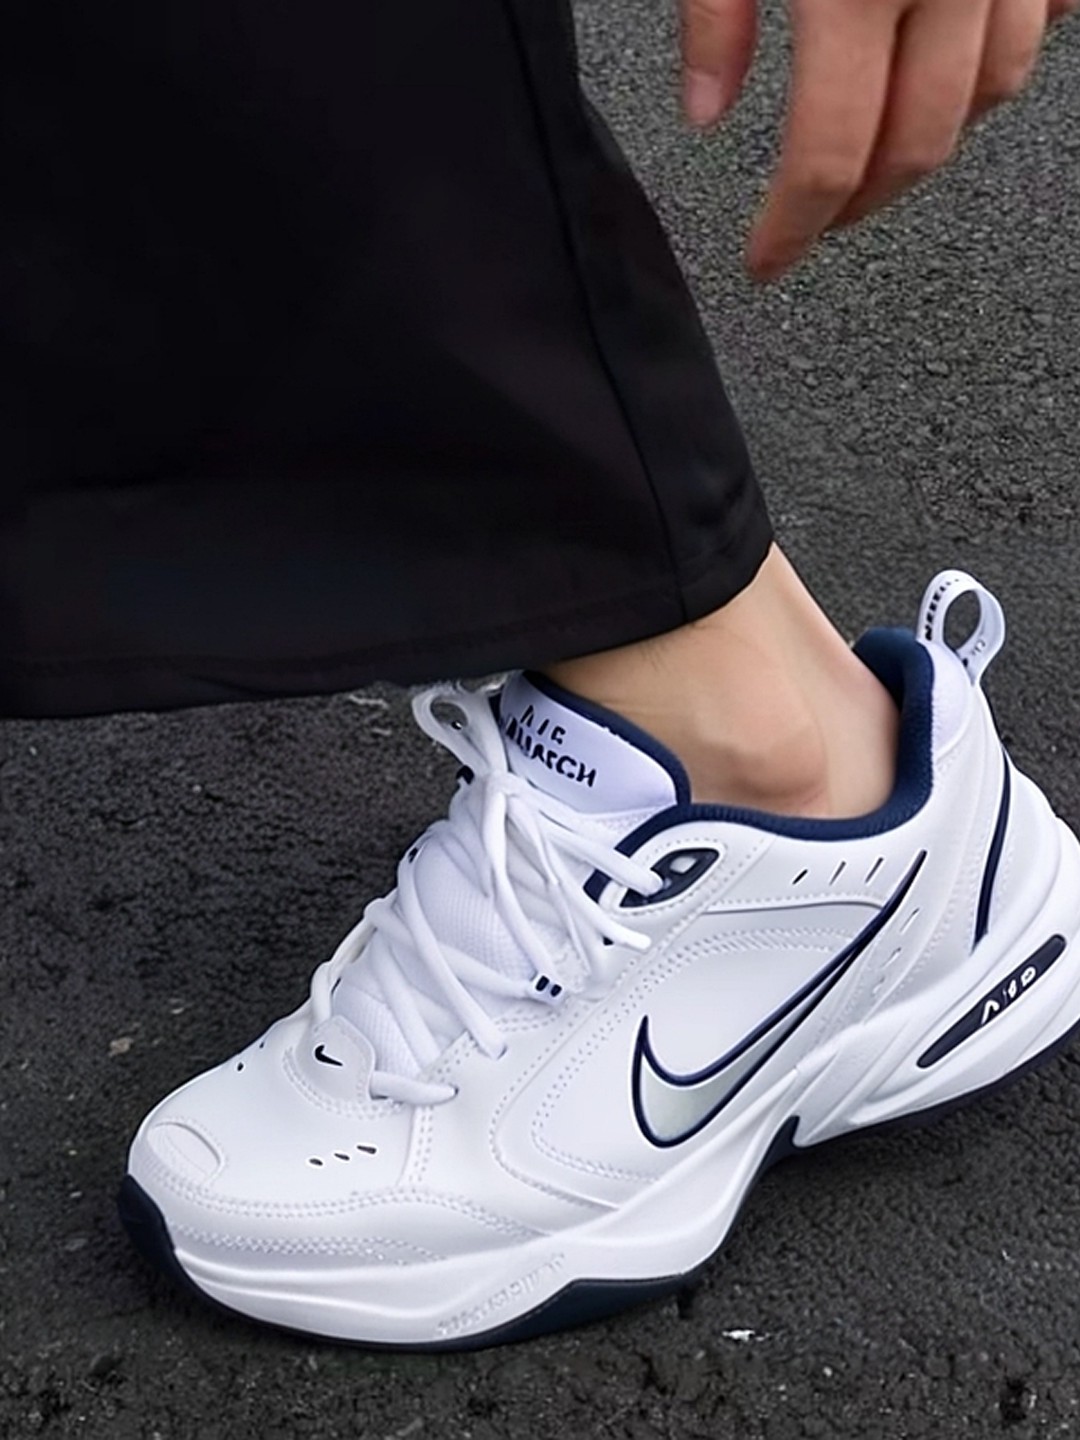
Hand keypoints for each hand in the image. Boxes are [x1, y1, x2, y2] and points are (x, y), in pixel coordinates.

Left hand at [680, 0, 1074, 281]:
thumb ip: (715, 13)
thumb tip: (706, 111)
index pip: (827, 154)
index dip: (793, 227)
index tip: (766, 262)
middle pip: (917, 146)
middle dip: (860, 203)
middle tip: (816, 217)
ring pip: (993, 93)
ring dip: (932, 135)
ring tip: (878, 143)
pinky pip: (1045, 21)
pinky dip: (996, 55)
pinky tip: (947, 56)